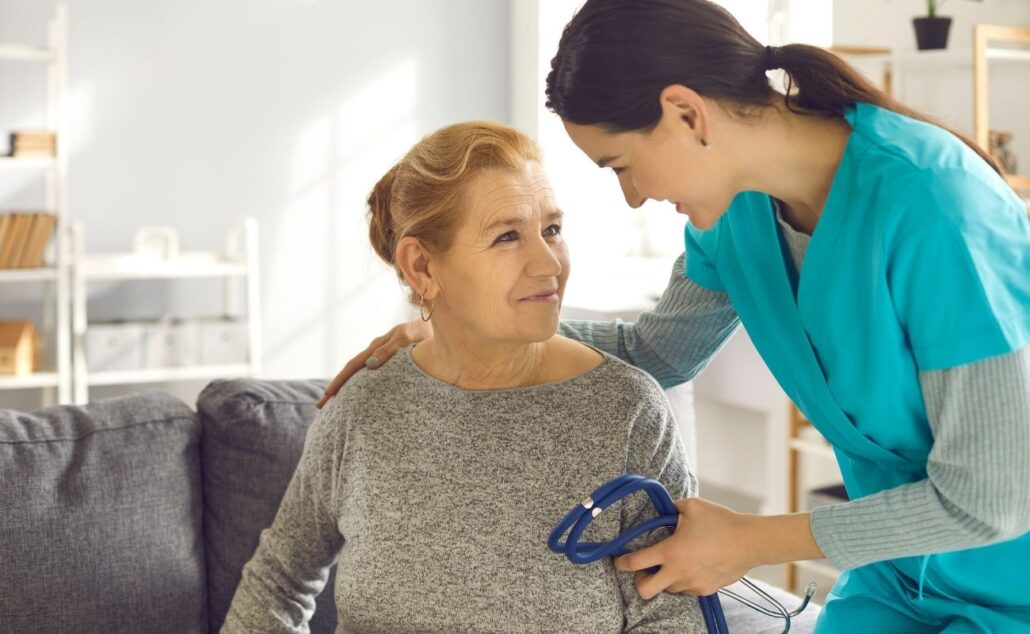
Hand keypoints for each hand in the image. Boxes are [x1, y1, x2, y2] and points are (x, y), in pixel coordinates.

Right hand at [315, 319, 433, 408]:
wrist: (438, 325)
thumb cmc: (424, 331)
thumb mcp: (406, 337)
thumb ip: (389, 349)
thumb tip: (368, 365)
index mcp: (376, 346)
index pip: (352, 366)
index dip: (338, 382)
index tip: (327, 397)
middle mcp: (375, 350)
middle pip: (349, 371)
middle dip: (334, 389)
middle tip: (320, 407)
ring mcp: (381, 354)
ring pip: (357, 373)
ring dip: (345, 388)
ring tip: (333, 404)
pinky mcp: (390, 359)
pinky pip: (369, 373)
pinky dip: (358, 384)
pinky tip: (357, 395)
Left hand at [614, 497, 759, 598]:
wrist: (750, 542)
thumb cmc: (721, 522)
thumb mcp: (692, 506)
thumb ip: (672, 508)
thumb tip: (664, 509)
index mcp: (671, 551)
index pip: (635, 562)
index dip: (621, 563)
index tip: (617, 561)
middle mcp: (678, 572)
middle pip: (645, 590)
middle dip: (639, 582)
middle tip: (643, 570)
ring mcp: (692, 584)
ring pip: (668, 589)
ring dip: (664, 579)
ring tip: (673, 563)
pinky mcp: (706, 590)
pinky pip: (687, 590)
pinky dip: (683, 581)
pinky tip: (692, 566)